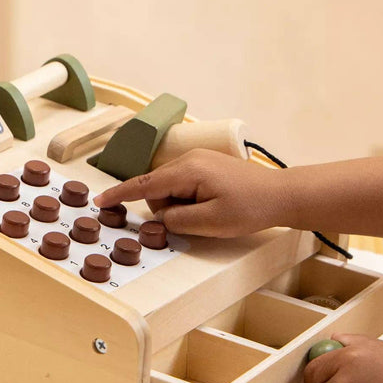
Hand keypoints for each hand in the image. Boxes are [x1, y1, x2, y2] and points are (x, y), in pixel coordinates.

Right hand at [93, 150, 289, 237]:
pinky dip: (188, 199)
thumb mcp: (210, 223)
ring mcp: (199, 160)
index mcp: (187, 170)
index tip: (100, 202)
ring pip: (171, 188)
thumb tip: (159, 218)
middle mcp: (189, 159)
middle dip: (165, 210)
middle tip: (196, 222)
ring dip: (179, 206)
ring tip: (209, 215)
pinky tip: (209, 208)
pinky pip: (184, 184)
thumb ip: (177, 221)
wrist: (282, 194)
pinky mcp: (207, 166)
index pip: (143, 185)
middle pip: (157, 188)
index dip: (120, 195)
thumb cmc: (251, 208)